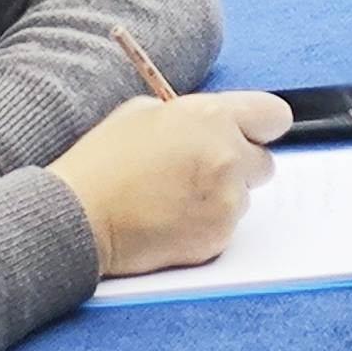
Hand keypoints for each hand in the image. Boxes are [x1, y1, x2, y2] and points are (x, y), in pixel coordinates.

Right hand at [50, 92, 291, 277]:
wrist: (76, 217)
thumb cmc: (102, 164)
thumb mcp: (143, 113)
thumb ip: (190, 116)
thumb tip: (213, 125)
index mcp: (212, 117)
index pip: (274, 115)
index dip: (259, 127)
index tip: (247, 136)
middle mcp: (227, 156)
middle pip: (264, 162)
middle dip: (239, 167)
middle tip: (199, 173)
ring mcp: (226, 200)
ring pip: (244, 198)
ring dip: (220, 199)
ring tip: (173, 199)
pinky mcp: (217, 237)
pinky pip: (226, 228)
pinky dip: (205, 226)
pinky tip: (170, 221)